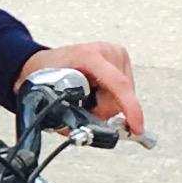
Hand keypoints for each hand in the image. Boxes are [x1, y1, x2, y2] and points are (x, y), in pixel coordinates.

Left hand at [17, 43, 143, 138]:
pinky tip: (96, 92)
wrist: (45, 62)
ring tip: (88, 96)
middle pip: (120, 95)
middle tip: (85, 108)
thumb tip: (91, 132)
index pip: (118, 84)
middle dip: (104, 111)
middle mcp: (106, 51)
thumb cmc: (47, 76)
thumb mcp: (53, 96)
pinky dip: (111, 97)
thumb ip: (72, 116)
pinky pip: (124, 90)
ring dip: (107, 104)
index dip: (130, 109)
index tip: (136, 127)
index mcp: (89, 56)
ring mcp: (116, 53)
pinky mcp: (121, 59)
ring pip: (124, 95)